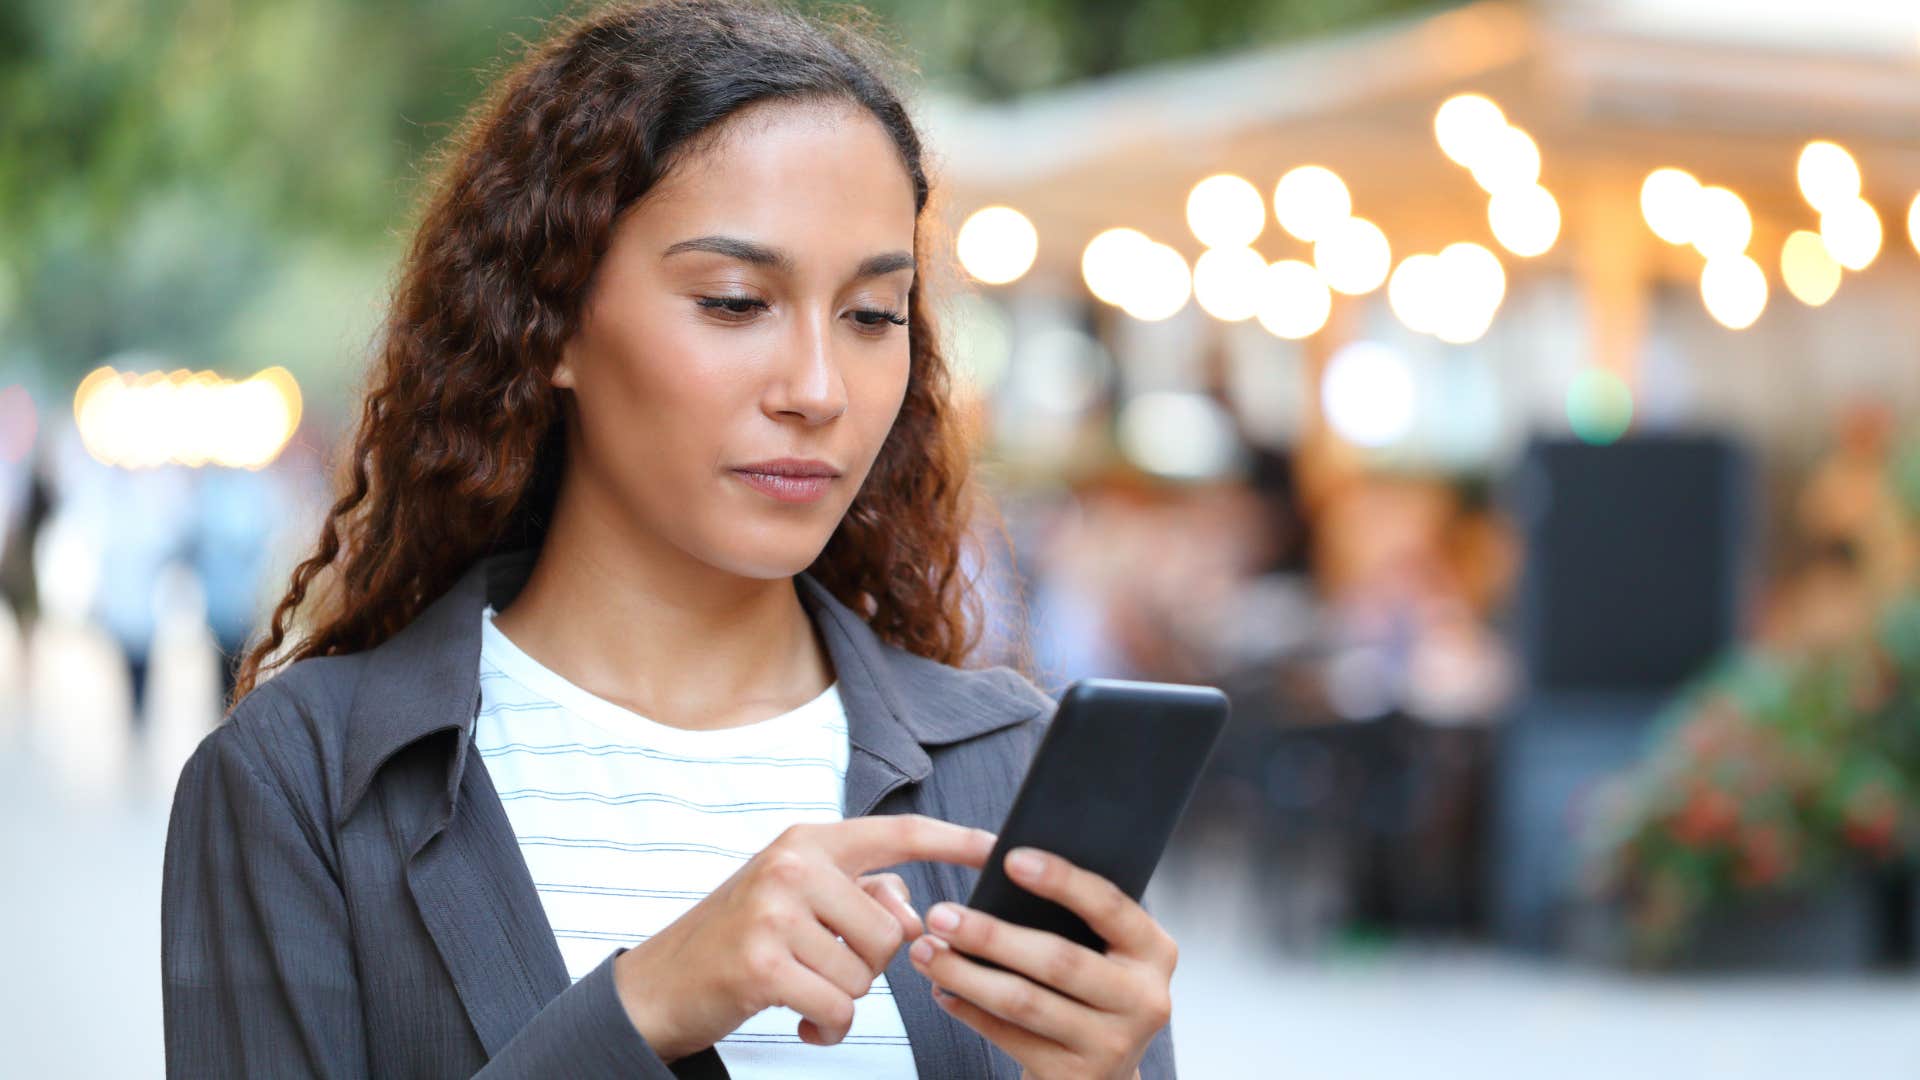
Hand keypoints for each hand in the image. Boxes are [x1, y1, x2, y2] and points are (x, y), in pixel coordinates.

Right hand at [613, 814, 998, 1061]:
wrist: (660, 985)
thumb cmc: (740, 939)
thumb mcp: (796, 898)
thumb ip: (858, 892)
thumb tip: (911, 913)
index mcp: (807, 841)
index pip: (896, 833)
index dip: (953, 841)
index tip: (997, 848)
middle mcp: (792, 865)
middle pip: (890, 930)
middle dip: (870, 966)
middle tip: (824, 967)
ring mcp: (774, 912)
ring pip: (866, 974)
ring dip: (845, 1000)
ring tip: (805, 993)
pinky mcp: (762, 964)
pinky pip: (840, 1008)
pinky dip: (830, 1029)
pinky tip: (803, 1024)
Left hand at [908, 847, 1175, 1079]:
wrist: (1104, 1077)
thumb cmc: (1093, 996)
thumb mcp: (1102, 954)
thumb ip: (1072, 918)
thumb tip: (1001, 868)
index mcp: (1153, 952)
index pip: (1108, 905)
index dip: (1061, 880)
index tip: (1011, 860)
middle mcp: (1145, 999)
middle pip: (1058, 960)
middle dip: (990, 934)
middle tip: (940, 914)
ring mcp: (1114, 1044)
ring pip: (1025, 1002)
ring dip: (966, 974)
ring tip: (927, 953)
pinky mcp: (1077, 1077)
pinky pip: (1011, 1038)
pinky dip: (970, 1011)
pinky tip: (943, 991)